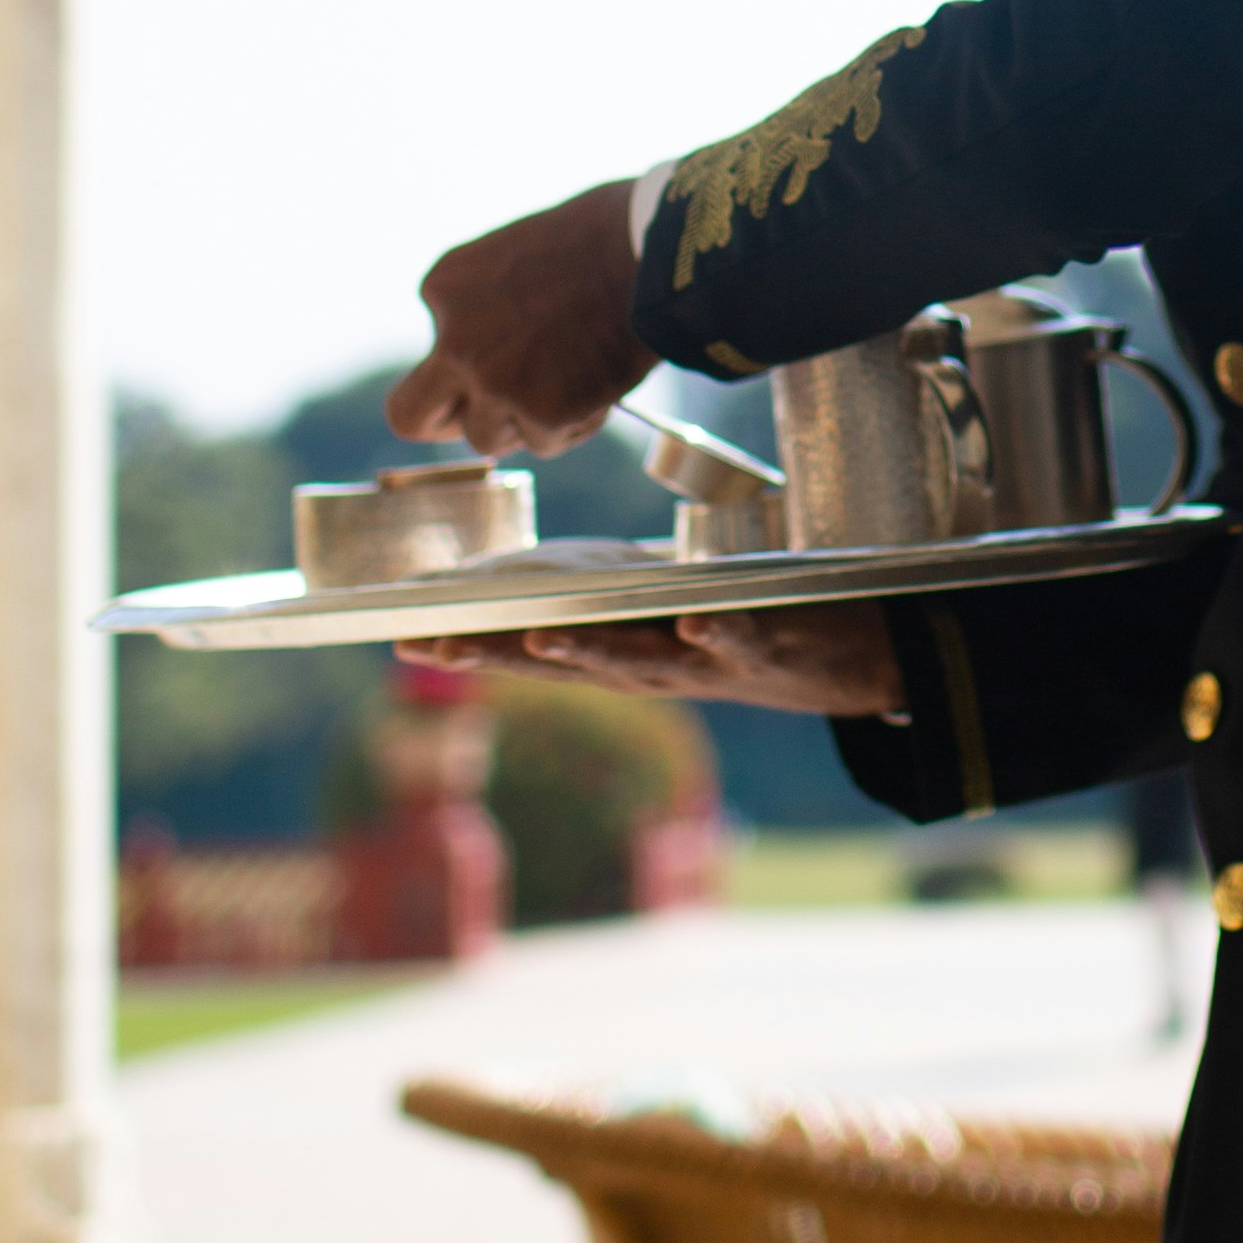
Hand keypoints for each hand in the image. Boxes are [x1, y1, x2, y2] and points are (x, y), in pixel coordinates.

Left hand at [389, 180, 644, 454]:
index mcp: (443, 288)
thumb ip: (485, 307)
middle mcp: (454, 341)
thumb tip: (491, 356)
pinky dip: (574, 424)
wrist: (651, 247)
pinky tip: (601, 384)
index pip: (431, 350)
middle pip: (410, 416)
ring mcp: (495, 382)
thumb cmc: (600, 237)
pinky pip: (546, 443)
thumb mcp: (514, 257)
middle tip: (481, 417)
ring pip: (486, 437)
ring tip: (572, 386)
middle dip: (443, 422)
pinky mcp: (541, 414)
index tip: (500, 360)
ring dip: (524, 423)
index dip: (465, 364)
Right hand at [407, 606, 898, 720]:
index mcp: (615, 647)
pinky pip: (738, 641)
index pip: (528, 649)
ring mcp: (704, 664)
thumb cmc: (725, 617)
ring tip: (542, 640)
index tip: (403, 637)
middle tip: (442, 647)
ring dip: (590, 653)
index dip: (468, 646)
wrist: (839, 659)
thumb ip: (581, 590)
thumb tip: (501, 575)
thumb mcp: (648, 601)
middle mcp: (648, 667)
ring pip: (638, 663)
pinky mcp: (765, 647)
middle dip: (500, 656)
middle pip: (564, 663)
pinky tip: (694, 627)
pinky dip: (715, 636)